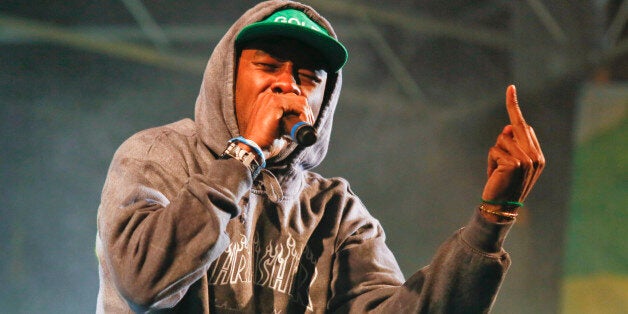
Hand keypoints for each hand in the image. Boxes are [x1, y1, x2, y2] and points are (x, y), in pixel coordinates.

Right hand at [241, 90, 314, 148]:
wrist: (254, 149)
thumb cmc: (265, 142)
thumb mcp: (279, 129)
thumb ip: (287, 121)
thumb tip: (301, 122)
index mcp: (267, 100)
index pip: (291, 97)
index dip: (301, 109)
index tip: (305, 121)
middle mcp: (268, 96)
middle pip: (297, 97)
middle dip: (306, 112)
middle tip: (307, 125)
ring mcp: (271, 98)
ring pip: (300, 101)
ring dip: (306, 115)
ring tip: (304, 127)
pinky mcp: (275, 103)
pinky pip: (299, 105)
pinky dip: (304, 115)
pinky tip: (302, 125)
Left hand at [482, 85, 544, 206]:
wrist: (501, 207)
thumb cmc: (502, 184)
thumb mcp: (508, 163)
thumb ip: (510, 145)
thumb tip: (507, 127)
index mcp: (537, 156)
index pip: (524, 126)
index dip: (514, 107)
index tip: (510, 88)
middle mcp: (535, 156)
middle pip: (514, 128)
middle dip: (507, 119)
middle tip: (505, 125)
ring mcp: (527, 160)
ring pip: (501, 140)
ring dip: (494, 155)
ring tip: (498, 172)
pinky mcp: (515, 163)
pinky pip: (494, 150)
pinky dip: (490, 161)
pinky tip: (495, 175)